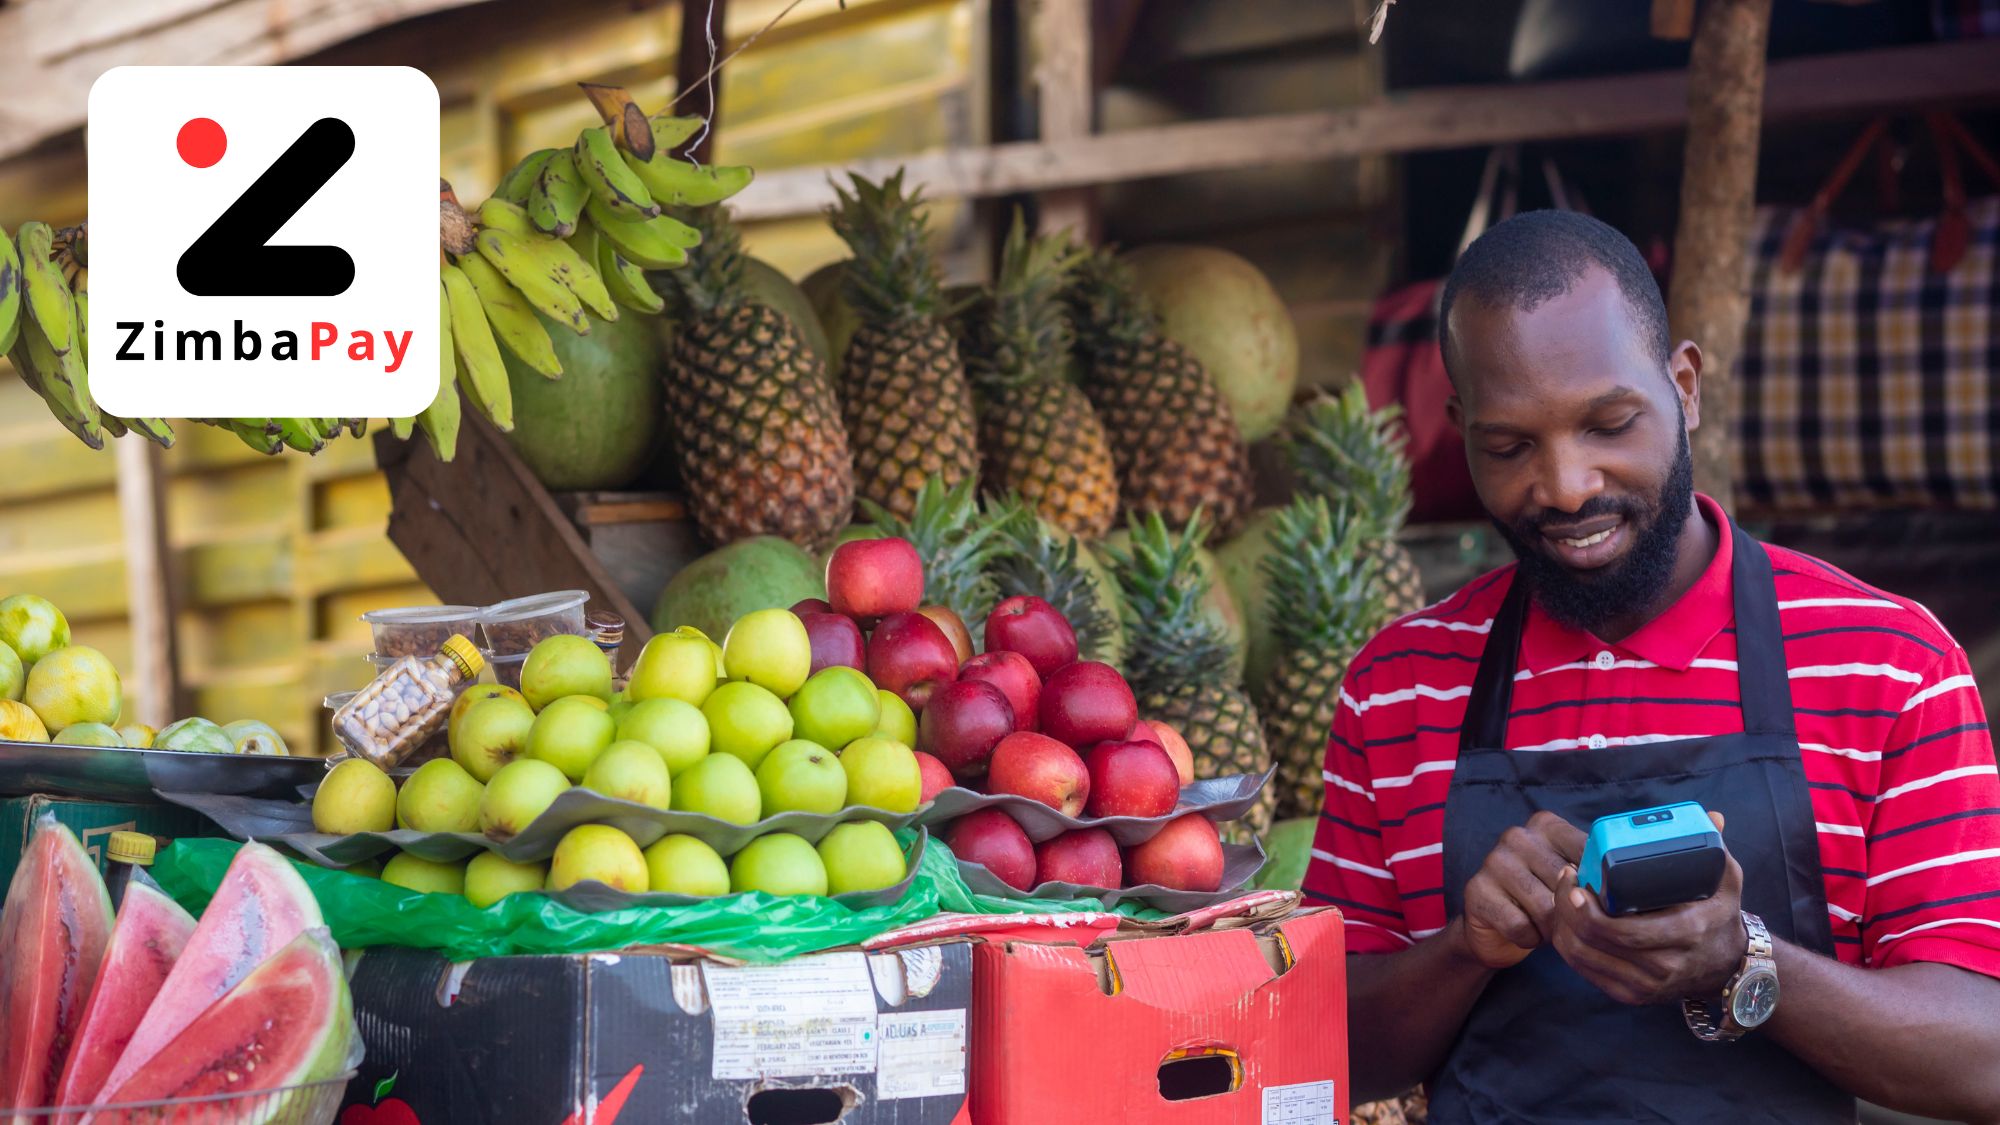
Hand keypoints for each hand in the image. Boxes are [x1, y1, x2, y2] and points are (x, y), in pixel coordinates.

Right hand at [1456, 810, 1586, 968]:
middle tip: (1567, 920)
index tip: (1601, 903)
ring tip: (1546, 927)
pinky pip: (1520, 927)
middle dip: (1572, 913)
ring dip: (1551, 930)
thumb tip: (1622, 889)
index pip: (1588, 851)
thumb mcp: (1569, 880)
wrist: (1492, 929)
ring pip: (1545, 908)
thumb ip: (1590, 874)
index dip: (1599, 886)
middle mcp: (1517, 836)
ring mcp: (1493, 861)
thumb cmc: (1541, 900)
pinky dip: (1529, 939)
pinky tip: (1524, 933)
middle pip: (1567, 885)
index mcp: (1546, 825)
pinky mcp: (1476, 890)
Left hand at [1548, 811, 1747, 1004]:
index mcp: (1687, 932)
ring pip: (1582, 957)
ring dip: (1562, 926)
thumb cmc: (1719, 915)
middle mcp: (1665, 965)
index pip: (1622, 929)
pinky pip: (1585, 972)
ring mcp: (1647, 985)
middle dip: (1567, 909)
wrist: (1727, 967)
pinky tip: (1566, 923)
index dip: (1587, 907)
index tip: (1575, 876)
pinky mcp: (1632, 995)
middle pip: (1593, 942)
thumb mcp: (1726, 880)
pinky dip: (1568, 946)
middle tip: (1564, 881)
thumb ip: (1715, 847)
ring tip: (1562, 898)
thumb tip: (1713, 816)